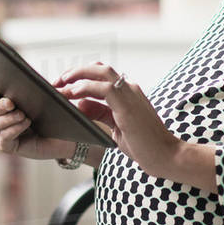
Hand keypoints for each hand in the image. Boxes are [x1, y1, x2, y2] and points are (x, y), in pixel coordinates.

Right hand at [0, 85, 73, 160]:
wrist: (64, 136)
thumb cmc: (53, 113)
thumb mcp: (48, 97)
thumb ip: (40, 88)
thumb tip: (35, 82)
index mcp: (4, 100)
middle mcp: (0, 116)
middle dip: (0, 105)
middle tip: (11, 103)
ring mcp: (3, 131)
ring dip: (9, 118)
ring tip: (24, 115)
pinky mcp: (8, 146)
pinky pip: (3, 139)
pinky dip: (13, 130)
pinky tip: (25, 124)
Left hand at [55, 63, 182, 177]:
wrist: (166, 156)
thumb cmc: (143, 145)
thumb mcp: (116, 127)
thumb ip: (100, 113)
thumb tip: (80, 104)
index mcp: (128, 93)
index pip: (102, 75)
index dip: (81, 76)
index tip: (64, 84)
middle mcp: (129, 89)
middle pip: (99, 68)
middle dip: (76, 71)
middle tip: (57, 81)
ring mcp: (130, 94)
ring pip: (100, 72)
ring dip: (77, 75)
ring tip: (60, 83)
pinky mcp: (127, 105)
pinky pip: (104, 87)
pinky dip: (85, 87)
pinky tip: (72, 92)